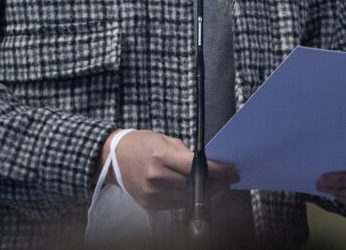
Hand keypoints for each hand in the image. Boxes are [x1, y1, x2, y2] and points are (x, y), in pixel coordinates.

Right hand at [99, 129, 238, 210]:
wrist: (114, 159)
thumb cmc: (141, 144)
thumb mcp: (164, 140)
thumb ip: (185, 153)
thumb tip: (207, 163)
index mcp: (160, 157)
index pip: (195, 167)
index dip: (216, 170)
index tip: (230, 169)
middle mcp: (156, 178)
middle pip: (194, 185)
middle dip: (216, 182)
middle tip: (230, 177)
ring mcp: (153, 195)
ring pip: (188, 198)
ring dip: (207, 192)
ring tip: (220, 185)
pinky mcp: (151, 205)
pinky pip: (177, 204)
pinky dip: (191, 198)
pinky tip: (200, 191)